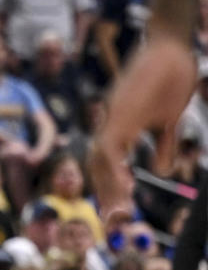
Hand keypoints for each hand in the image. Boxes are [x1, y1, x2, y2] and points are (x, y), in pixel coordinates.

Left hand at [89, 33, 196, 228]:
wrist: (172, 45)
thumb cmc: (169, 77)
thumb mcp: (167, 119)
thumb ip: (162, 145)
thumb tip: (160, 171)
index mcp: (117, 129)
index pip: (106, 166)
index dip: (110, 189)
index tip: (118, 213)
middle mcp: (107, 126)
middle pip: (98, 169)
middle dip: (106, 197)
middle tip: (113, 224)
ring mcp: (110, 120)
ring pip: (100, 163)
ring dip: (109, 189)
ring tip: (120, 213)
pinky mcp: (119, 115)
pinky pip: (110, 148)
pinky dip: (113, 168)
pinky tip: (124, 184)